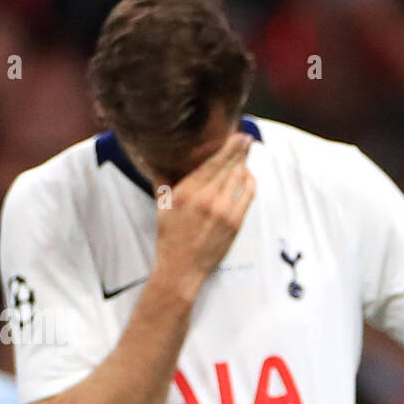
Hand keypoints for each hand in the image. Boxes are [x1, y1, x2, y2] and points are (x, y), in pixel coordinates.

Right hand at [154, 133, 255, 290]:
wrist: (182, 268)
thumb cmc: (170, 237)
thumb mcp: (161, 205)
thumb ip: (161, 179)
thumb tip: (153, 157)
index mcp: (186, 191)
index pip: (212, 162)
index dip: (228, 147)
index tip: (236, 135)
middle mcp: (205, 198)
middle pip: (229, 166)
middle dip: (240, 150)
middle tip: (246, 138)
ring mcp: (223, 211)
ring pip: (239, 178)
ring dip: (245, 164)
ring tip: (247, 154)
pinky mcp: (235, 223)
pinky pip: (248, 195)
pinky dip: (250, 183)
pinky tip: (248, 176)